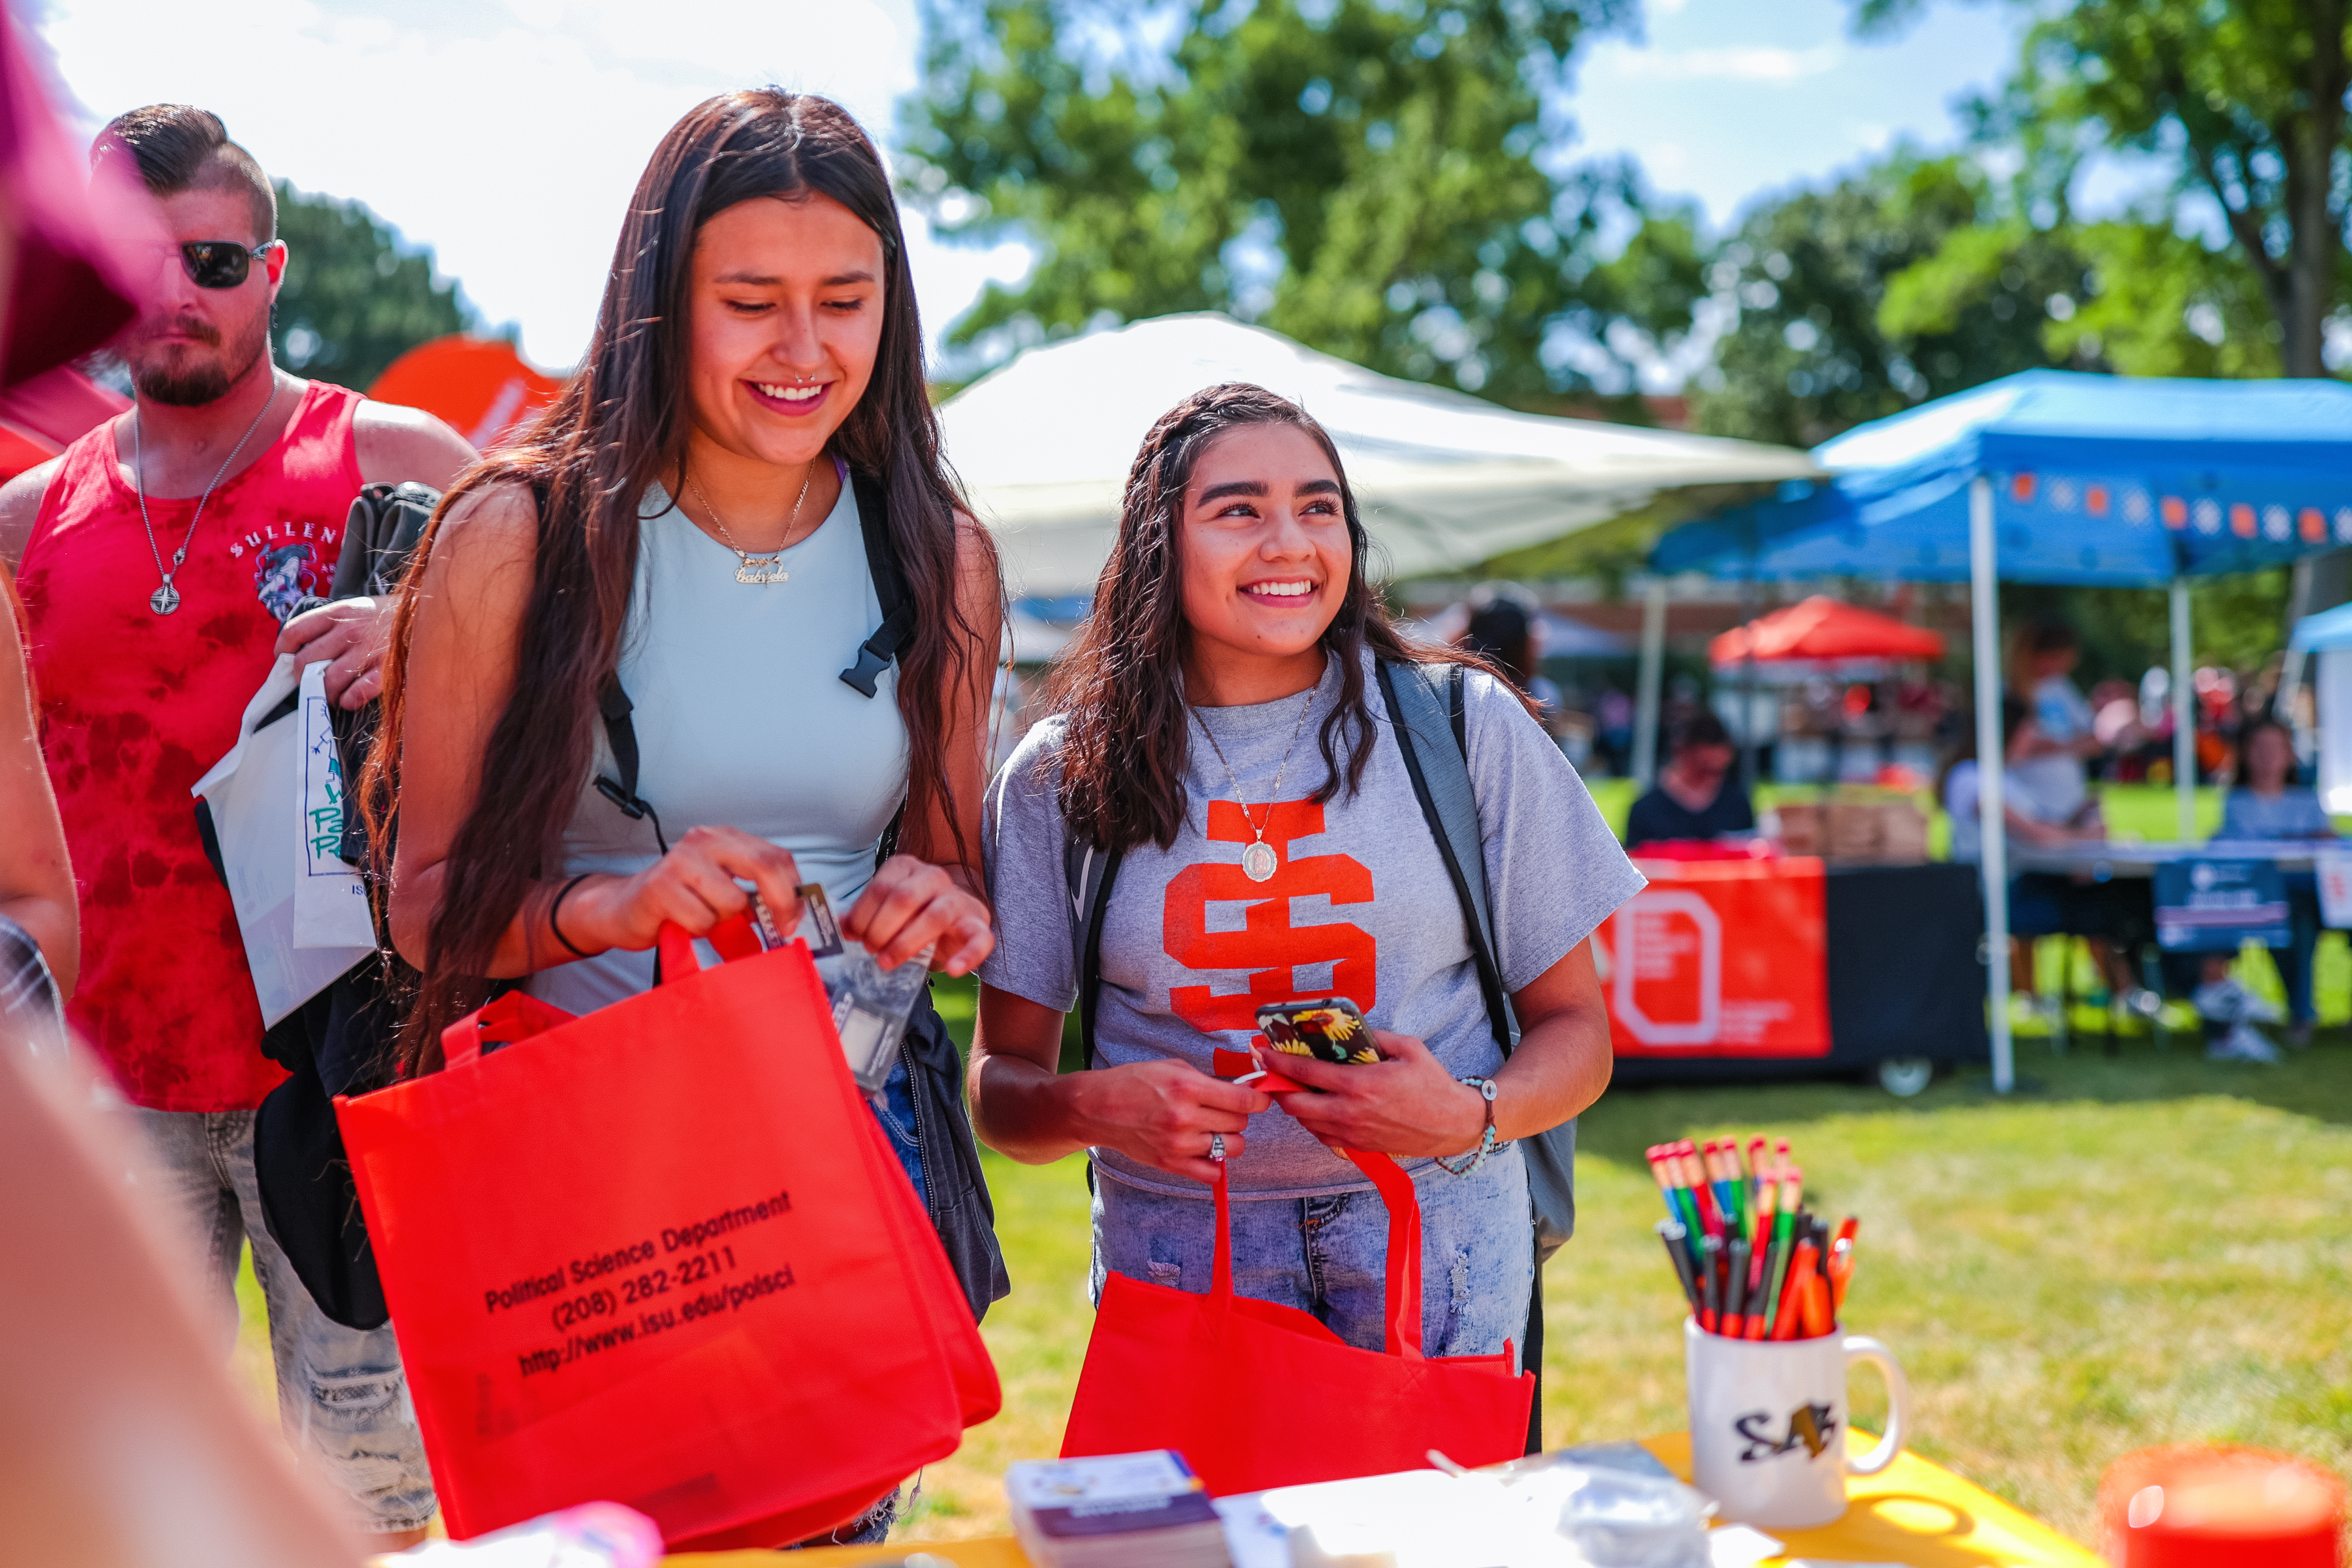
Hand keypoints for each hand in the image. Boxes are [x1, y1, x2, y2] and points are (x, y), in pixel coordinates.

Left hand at [276, 597, 392, 708]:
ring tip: (330, 696)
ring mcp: (368, 652)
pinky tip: (350, 700)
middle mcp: (350, 631)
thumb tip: (305, 648)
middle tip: (308, 684)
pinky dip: (349, 700)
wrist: (433, 614)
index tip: (284, 660)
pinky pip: (357, 692)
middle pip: (307, 661)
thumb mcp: (360, 607)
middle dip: (302, 678)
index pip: (296, 631)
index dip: (284, 651)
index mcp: (340, 613)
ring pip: (329, 680)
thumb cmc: (393, 616)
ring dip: (324, 694)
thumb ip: (334, 623)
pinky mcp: (386, 670)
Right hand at [564, 825, 802, 954]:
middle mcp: (704, 840)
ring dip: (723, 920)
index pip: (776, 856)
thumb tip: (794, 914)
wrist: (623, 907)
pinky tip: (682, 921)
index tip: (794, 918)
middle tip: (782, 928)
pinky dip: (699, 930)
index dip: (794, 890)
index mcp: (725, 838)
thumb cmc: (680, 900)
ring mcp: (681, 860)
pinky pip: (703, 920)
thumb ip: (755, 891)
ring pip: (732, 902)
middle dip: (780, 902)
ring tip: (702, 915)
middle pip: (763, 867)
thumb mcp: (722, 887)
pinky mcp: (660, 886)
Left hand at [842, 854, 994, 976]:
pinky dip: (967, 956)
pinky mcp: (979, 924)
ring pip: (936, 916)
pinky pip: (979, 939)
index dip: (863, 915)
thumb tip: (840, 925)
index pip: (881, 886)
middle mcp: (934, 877)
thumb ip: (864, 916)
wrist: (952, 915)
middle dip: (881, 928)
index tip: (853, 937)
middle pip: (905, 898)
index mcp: (907, 868)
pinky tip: (953, 971)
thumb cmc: (911, 914)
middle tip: (870, 950)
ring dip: (907, 943)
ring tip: (887, 962)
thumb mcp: (884, 911)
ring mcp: (959, 900)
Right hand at [1065, 1059, 1271, 1186]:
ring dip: (1228, 1138)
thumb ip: (1207, 1081)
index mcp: (1188, 1088)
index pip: (1243, 1100)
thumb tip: (1241, 1090)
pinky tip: (1205, 1150)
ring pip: (1231, 1148)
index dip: (1259, 1099)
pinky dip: (1214, 1163)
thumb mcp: (1174, 1068)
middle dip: (1238, 1115)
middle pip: (1239, 1124)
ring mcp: (1178, 1145)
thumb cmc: (1136, 1081)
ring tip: (1214, 1129)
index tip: (1260, 1099)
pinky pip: (1212, 1173)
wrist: (1098, 1108)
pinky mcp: (1170, 1164)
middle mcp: (1185, 1118)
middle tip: (1225, 1110)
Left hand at [1270, 1028, 1488, 1158]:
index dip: (1278, 1062)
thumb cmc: (1433, 1084)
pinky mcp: (1359, 1147)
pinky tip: (1319, 1109)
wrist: (1453, 1125)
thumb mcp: (1408, 1048)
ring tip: (1295, 1089)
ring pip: (1305, 1124)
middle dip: (1278, 1089)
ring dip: (1295, 1107)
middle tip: (1275, 1075)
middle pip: (1294, 1105)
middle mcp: (1350, 1112)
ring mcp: (1353, 1133)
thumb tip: (1350, 1030)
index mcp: (1359, 1084)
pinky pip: (1323, 1137)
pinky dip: (1313, 1123)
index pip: (1304, 1073)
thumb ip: (1376, 1036)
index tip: (1263, 1053)